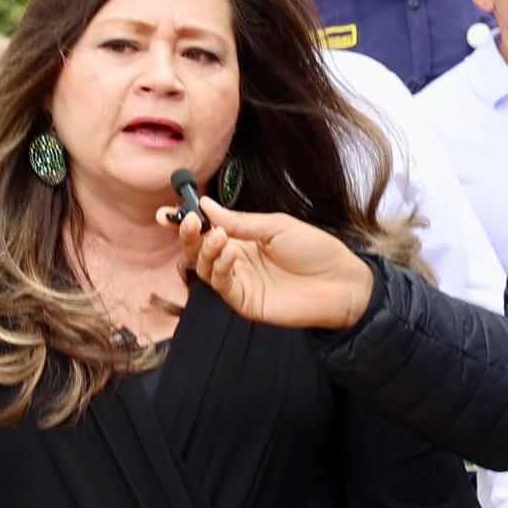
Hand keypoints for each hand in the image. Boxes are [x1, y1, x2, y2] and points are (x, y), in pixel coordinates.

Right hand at [175, 194, 375, 331]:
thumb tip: (205, 205)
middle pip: (198, 250)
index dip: (185, 223)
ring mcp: (240, 282)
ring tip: (218, 236)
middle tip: (187, 221)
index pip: (206, 231)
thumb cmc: (316, 251)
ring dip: (205, 249)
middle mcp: (237, 261)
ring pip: (204, 268)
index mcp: (243, 240)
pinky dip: (219, 267)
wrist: (342, 281)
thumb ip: (240, 220)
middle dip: (187, 235)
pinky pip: (222, 285)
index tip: (165, 212)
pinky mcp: (246, 302)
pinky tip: (228, 253)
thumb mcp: (276, 226)